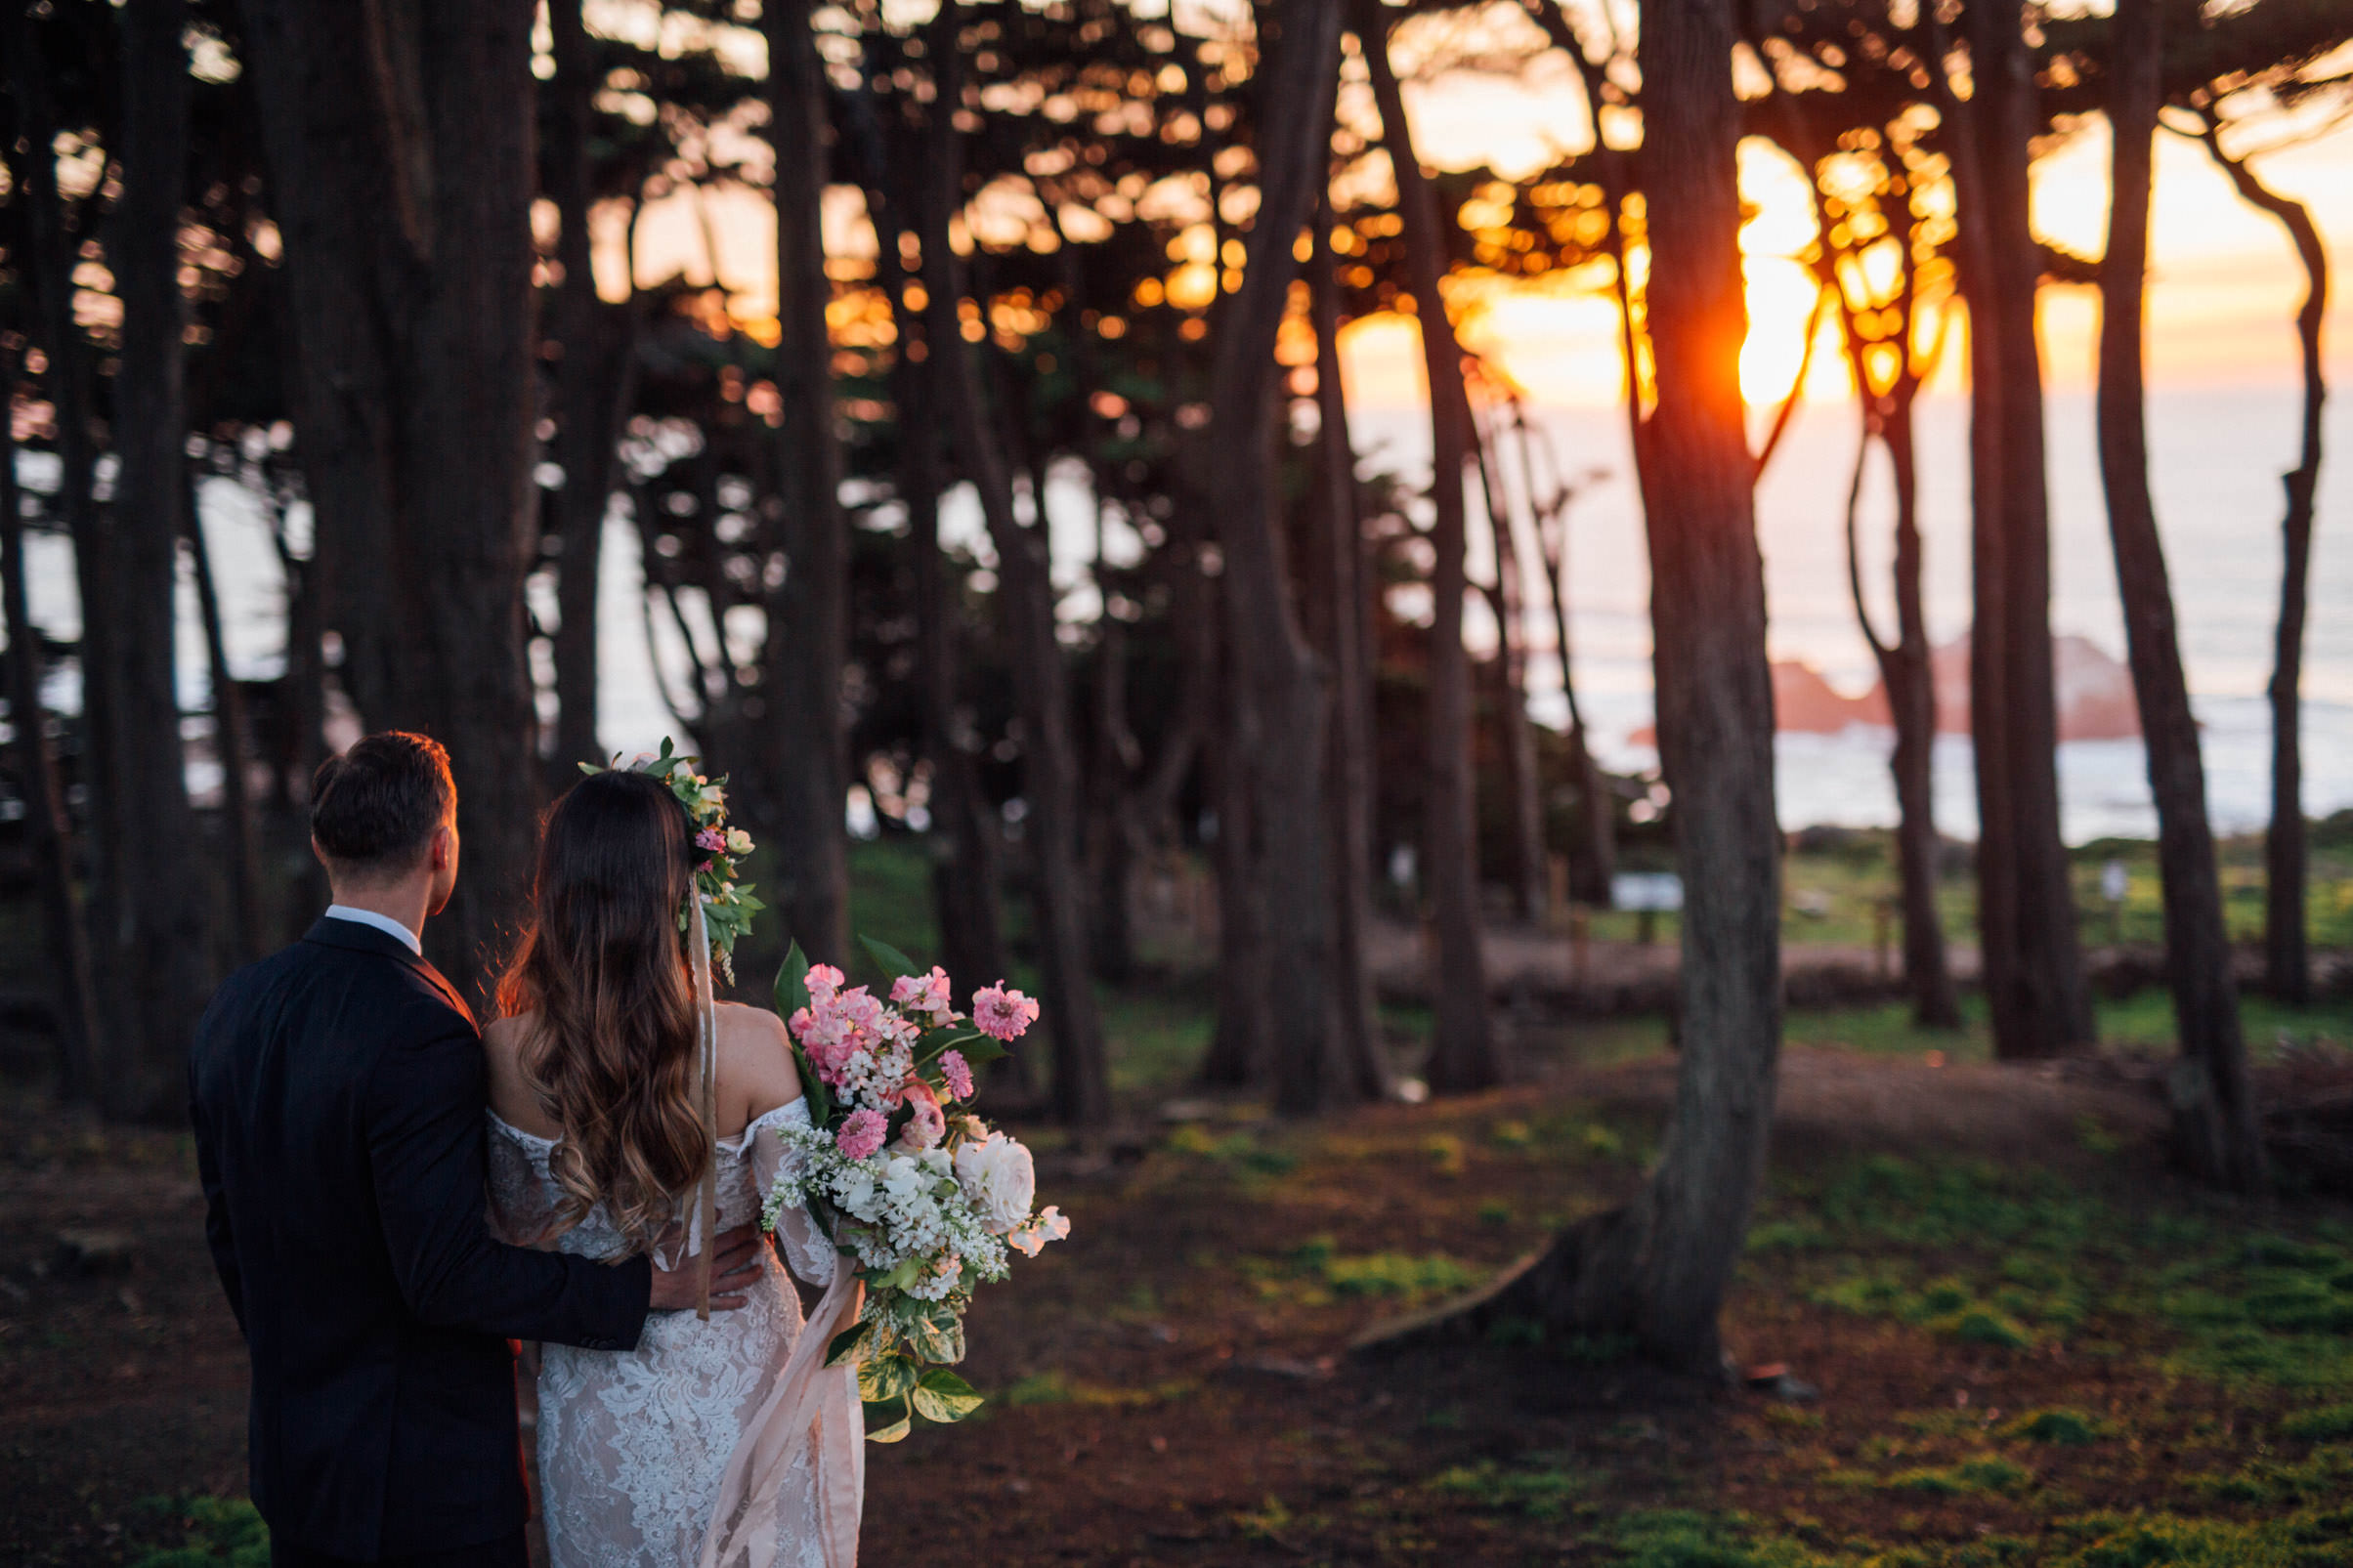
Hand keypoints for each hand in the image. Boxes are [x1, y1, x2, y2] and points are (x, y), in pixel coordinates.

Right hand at [647, 1225, 765, 1312]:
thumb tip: (718, 1212)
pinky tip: (745, 1300)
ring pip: (734, 1282)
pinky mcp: (701, 1302)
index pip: (730, 1240)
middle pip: (735, 1259)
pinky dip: (733, 1302)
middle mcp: (710, 1271)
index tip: (753, 1228)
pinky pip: (720, 1304)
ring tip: (760, 1270)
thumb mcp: (675, 1236)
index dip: (743, 1233)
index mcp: (704, 1254)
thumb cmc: (658, 1260)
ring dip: (749, 1275)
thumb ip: (696, 1224)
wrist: (647, 1286)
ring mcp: (707, 1289)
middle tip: (758, 1244)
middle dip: (749, 1250)